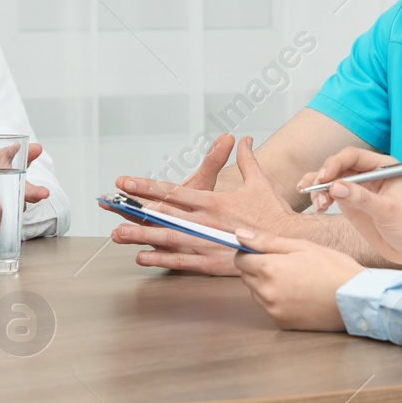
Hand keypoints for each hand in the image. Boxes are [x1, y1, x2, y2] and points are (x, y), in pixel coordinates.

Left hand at [0, 142, 48, 231]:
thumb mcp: (9, 158)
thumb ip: (22, 153)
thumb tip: (37, 147)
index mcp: (18, 191)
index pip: (31, 193)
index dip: (38, 193)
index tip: (45, 192)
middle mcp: (7, 203)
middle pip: (11, 211)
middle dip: (13, 207)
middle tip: (3, 203)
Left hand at [112, 136, 295, 275]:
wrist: (290, 242)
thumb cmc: (274, 213)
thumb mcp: (259, 183)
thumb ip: (246, 160)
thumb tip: (244, 139)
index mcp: (212, 201)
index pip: (172, 191)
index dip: (146, 186)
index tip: (124, 182)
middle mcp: (205, 221)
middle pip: (164, 214)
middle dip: (135, 209)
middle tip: (110, 204)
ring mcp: (206, 242)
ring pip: (167, 238)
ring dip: (140, 235)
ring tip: (116, 233)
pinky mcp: (212, 263)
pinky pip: (181, 261)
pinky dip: (160, 259)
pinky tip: (140, 257)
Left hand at [233, 229, 361, 331]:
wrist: (357, 299)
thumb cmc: (333, 269)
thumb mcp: (302, 246)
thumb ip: (267, 241)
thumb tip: (239, 235)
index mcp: (269, 269)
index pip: (240, 259)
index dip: (250, 253)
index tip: (263, 252)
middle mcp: (266, 291)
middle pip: (246, 276)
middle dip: (259, 269)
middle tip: (286, 266)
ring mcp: (273, 309)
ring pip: (257, 293)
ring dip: (267, 286)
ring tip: (296, 281)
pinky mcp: (282, 323)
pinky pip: (270, 308)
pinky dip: (278, 301)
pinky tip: (299, 296)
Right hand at [299, 148, 401, 269]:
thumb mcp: (389, 210)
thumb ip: (362, 198)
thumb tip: (335, 187)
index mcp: (383, 168)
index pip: (352, 156)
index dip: (335, 164)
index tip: (324, 178)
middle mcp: (368, 175)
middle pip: (337, 167)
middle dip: (323, 178)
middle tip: (317, 193)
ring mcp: (358, 190)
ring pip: (330, 181)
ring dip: (319, 190)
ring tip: (319, 205)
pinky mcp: (352, 205)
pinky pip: (330, 196)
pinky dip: (320, 199)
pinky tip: (318, 207)